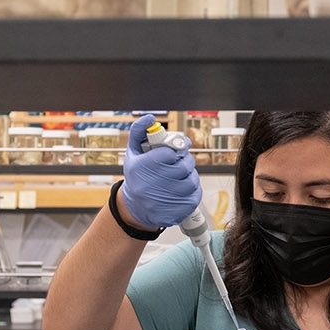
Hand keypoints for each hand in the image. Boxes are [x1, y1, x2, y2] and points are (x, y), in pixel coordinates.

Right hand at [118, 114, 201, 228]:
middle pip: (184, 165)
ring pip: (192, 179)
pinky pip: (196, 194)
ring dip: (189, 175)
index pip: (169, 152)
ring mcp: (165, 200)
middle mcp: (151, 185)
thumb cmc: (137, 176)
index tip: (170, 154)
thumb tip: (149, 118)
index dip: (173, 151)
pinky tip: (181, 189)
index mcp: (141, 168)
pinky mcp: (178, 211)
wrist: (135, 207)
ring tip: (179, 177)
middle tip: (178, 162)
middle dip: (184, 161)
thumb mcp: (133, 152)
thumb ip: (139, 132)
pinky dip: (192, 190)